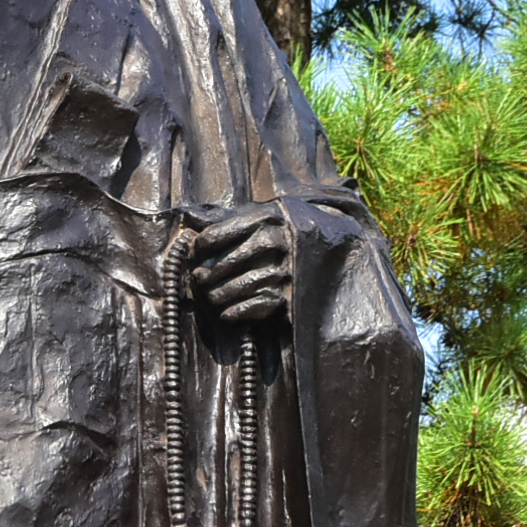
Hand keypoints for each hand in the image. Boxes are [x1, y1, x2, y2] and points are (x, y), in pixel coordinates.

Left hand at [189, 202, 291, 325]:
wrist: (337, 247)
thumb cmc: (290, 228)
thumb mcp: (264, 214)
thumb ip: (229, 218)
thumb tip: (189, 219)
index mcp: (265, 217)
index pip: (216, 234)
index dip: (199, 247)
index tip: (194, 255)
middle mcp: (274, 241)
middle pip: (223, 264)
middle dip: (205, 275)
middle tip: (197, 279)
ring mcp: (284, 270)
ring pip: (235, 288)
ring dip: (216, 296)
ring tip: (211, 296)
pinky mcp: (291, 295)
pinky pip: (252, 307)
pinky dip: (235, 312)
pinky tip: (227, 312)